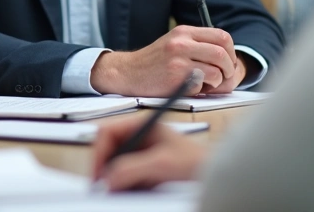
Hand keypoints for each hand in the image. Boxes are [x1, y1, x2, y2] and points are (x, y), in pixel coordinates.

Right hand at [90, 26, 241, 95]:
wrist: (127, 73)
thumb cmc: (154, 64)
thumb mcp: (175, 46)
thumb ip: (199, 48)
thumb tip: (230, 65)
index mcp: (184, 32)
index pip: (222, 36)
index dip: (231, 52)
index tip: (227, 64)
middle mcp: (182, 41)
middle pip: (223, 52)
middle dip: (229, 69)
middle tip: (223, 79)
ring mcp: (179, 58)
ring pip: (217, 70)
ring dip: (217, 82)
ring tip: (205, 85)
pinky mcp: (176, 75)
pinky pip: (204, 83)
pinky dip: (202, 89)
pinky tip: (190, 88)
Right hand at [91, 113, 208, 189]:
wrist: (215, 174)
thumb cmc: (197, 160)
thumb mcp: (162, 163)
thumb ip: (133, 168)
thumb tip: (108, 177)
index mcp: (141, 124)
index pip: (107, 132)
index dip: (99, 151)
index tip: (98, 172)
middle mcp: (139, 135)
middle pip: (108, 148)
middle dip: (104, 166)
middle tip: (102, 185)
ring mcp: (141, 152)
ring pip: (115, 164)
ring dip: (113, 177)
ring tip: (117, 189)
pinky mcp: (145, 168)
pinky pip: (125, 175)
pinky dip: (123, 184)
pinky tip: (132, 190)